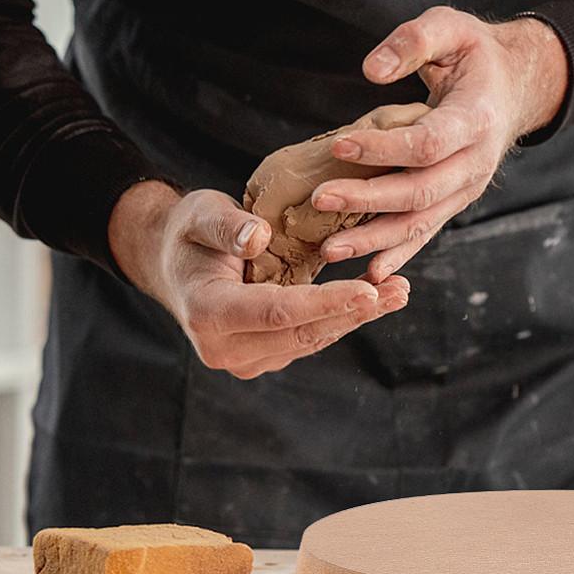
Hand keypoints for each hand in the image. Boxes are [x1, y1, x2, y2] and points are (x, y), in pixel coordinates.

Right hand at [109, 181, 408, 378]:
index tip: (368, 290)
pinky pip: (309, 339)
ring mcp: (245, 359)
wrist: (173, 263)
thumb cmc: (188, 232)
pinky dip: (341, 319)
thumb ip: (226, 226)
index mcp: (208, 315)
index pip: (278, 312)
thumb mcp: (200, 214)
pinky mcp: (264, 357)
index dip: (326, 302)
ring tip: (398, 292)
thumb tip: (259, 238)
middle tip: (400, 289)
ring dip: (357, 318)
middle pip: (302, 333)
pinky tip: (374, 298)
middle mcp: (225, 349)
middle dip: (355, 312)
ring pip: (311, 340)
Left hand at [311, 7, 567, 281]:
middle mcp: (476, 163)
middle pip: (420, 191)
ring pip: (420, 222)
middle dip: (367, 199)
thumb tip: (371, 69)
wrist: (514, 87)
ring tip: (330, 250)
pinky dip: (398, 255)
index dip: (383, 148)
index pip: (427, 143)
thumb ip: (413, 40)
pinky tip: (368, 275)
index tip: (339, 146)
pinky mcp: (453, 202)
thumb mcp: (451, 27)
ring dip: (374, 239)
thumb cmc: (475, 55)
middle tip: (319, 199)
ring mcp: (466, 189)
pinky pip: (425, 234)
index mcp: (477, 119)